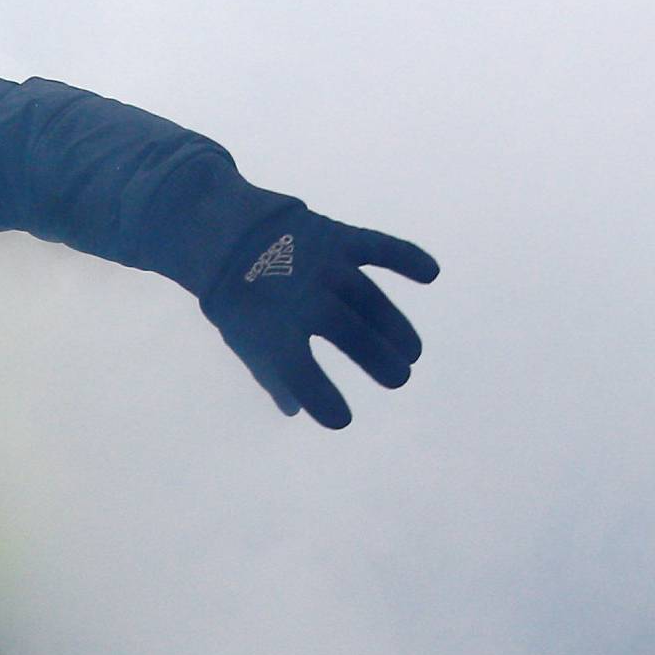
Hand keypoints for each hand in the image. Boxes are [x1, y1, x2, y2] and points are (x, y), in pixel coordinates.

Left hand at [201, 208, 438, 427]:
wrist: (223, 233)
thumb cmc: (237, 298)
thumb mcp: (243, 339)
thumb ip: (270, 374)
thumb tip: (294, 409)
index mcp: (271, 328)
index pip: (300, 372)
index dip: (322, 399)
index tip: (342, 421)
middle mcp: (302, 297)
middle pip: (350, 333)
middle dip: (378, 359)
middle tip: (399, 377)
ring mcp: (324, 266)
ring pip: (370, 300)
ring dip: (396, 326)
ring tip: (412, 352)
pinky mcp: (339, 238)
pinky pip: (379, 248)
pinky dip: (406, 258)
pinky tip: (431, 274)